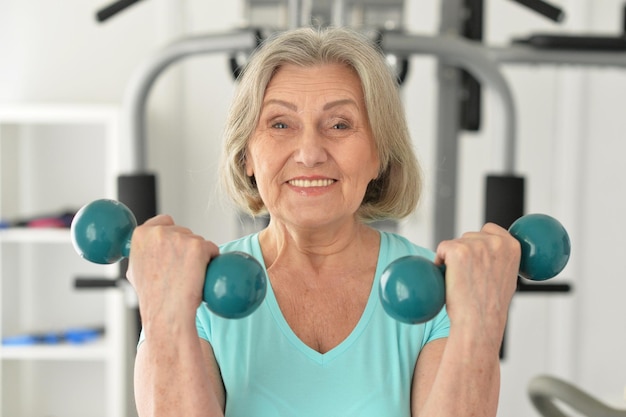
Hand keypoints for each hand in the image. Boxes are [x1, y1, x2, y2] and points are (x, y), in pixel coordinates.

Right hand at [126, 215, 219, 323]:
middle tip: (181, 271)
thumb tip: (148, 247)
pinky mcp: (198, 246)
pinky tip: (201, 275)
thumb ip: (142, 252)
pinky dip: (211, 261)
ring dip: (199, 256)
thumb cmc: (153, 297)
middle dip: (187, 248)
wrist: (168, 314)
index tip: (174, 251)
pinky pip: (212, 249)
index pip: (165, 222)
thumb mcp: (135, 271)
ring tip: (188, 277)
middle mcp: (159, 232)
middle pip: (184, 232)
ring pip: (199, 241)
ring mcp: (179, 238)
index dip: (173, 236)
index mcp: (141, 235)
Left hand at [434, 223, 519, 338]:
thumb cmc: (489, 306)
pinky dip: (440, 262)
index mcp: (512, 246)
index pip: (489, 230)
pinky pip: (442, 249)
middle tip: (468, 278)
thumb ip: (499, 258)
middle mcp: (496, 242)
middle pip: (469, 236)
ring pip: (455, 243)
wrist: (479, 323)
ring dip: (452, 259)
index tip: (476, 261)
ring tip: (462, 282)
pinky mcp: (457, 250)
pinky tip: (449, 279)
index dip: (478, 244)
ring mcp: (476, 245)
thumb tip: (487, 250)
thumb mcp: (506, 277)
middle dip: (463, 253)